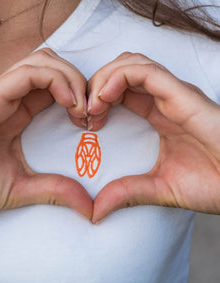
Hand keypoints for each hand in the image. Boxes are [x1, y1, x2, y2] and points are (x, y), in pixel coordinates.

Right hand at [0, 48, 91, 218]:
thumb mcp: (22, 188)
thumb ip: (55, 190)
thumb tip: (89, 207)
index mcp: (18, 113)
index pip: (54, 85)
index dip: (79, 95)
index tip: (92, 121)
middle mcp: (10, 98)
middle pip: (52, 65)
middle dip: (79, 81)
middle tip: (91, 111)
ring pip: (43, 61)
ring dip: (71, 78)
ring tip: (81, 108)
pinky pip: (28, 73)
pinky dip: (56, 80)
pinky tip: (70, 104)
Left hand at [87, 52, 219, 222]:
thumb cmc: (211, 184)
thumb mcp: (158, 189)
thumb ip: (127, 193)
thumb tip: (96, 210)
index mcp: (159, 115)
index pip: (122, 91)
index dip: (97, 100)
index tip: (85, 123)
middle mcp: (165, 100)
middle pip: (122, 71)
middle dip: (95, 85)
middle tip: (83, 112)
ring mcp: (175, 95)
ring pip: (131, 64)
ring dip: (104, 79)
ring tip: (92, 105)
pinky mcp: (183, 95)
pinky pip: (146, 71)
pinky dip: (118, 77)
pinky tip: (103, 99)